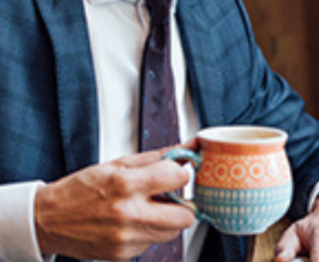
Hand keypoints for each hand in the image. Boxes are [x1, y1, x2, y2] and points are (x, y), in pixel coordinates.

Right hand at [33, 147, 194, 260]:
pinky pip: (152, 243)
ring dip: (166, 220)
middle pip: (186, 216)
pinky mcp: (123, 254)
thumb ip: (159, 156)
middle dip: (182, 205)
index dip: (180, 174)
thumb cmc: (82, 189)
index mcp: (126, 184)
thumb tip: (191, 146)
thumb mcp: (119, 164)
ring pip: (172, 232)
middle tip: (168, 197)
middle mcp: (129, 213)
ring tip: (146, 210)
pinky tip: (130, 224)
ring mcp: (127, 237)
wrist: (48, 219)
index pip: (179, 178)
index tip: (173, 174)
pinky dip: (147, 233)